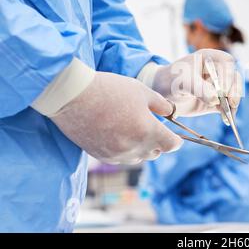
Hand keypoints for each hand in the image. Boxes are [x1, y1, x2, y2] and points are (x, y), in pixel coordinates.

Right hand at [50, 72, 182, 163]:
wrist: (72, 96)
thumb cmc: (110, 89)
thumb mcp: (141, 91)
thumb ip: (160, 104)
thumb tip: (171, 113)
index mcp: (148, 131)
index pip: (172, 145)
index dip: (176, 139)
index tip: (174, 134)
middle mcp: (134, 148)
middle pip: (156, 153)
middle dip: (159, 142)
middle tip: (153, 127)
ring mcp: (117, 154)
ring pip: (139, 158)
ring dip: (142, 148)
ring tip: (134, 130)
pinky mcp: (101, 156)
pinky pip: (121, 159)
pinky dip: (125, 151)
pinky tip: (118, 135)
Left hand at [151, 49, 241, 117]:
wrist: (161, 94)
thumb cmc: (170, 80)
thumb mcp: (181, 81)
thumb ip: (198, 88)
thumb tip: (215, 99)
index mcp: (209, 58)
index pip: (227, 62)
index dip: (227, 75)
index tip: (221, 89)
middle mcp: (216, 71)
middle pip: (234, 78)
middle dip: (234, 91)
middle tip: (230, 103)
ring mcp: (218, 86)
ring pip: (234, 93)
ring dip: (234, 103)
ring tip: (228, 113)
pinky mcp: (216, 101)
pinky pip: (228, 106)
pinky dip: (229, 113)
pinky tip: (226, 120)